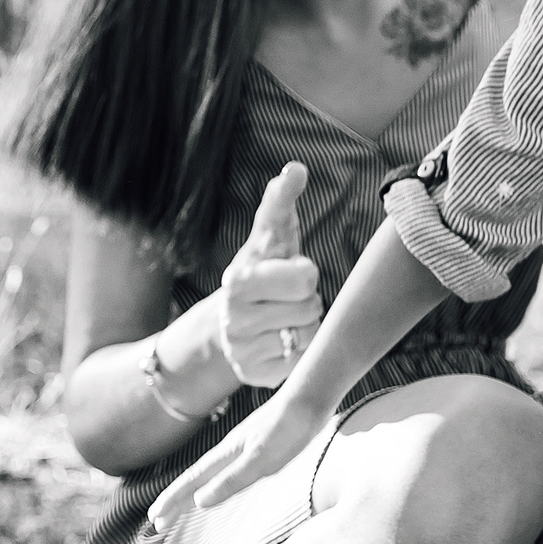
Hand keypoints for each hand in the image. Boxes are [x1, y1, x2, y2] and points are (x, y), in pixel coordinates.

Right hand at [147, 385, 331, 529]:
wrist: (311, 398)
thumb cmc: (288, 426)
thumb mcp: (260, 458)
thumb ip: (231, 479)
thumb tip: (199, 501)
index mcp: (227, 454)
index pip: (192, 481)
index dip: (173, 499)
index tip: (155, 517)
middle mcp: (231, 451)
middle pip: (196, 479)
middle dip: (175, 500)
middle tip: (157, 522)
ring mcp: (243, 448)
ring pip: (210, 474)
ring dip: (191, 492)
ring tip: (179, 508)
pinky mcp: (258, 447)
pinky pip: (226, 470)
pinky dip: (214, 483)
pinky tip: (219, 485)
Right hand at [219, 162, 320, 388]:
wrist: (232, 320)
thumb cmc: (265, 268)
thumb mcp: (271, 236)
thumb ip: (281, 201)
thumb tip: (295, 168)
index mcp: (240, 278)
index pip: (303, 276)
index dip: (305, 272)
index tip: (294, 270)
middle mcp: (235, 316)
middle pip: (311, 305)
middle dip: (307, 298)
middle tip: (289, 295)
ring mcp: (242, 348)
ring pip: (308, 333)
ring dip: (306, 323)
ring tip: (285, 315)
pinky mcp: (255, 375)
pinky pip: (302, 360)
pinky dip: (300, 350)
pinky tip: (282, 339)